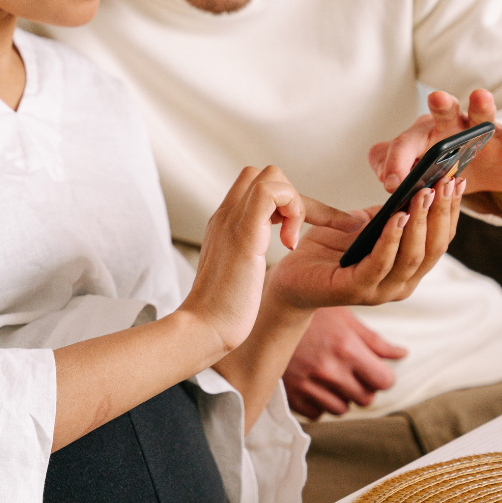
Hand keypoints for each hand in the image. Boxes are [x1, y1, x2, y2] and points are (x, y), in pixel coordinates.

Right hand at [185, 165, 359, 355]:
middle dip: (293, 199)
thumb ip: (243, 254)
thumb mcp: (235, 270)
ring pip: (272, 177)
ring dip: (295, 204)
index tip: (294, 233)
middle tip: (297, 234)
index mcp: (225, 223)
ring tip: (292, 239)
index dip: (282, 202)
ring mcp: (233, 220)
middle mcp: (227, 215)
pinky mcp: (244, 233)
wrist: (204, 327)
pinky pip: (271, 192)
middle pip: (264, 175)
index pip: (253, 185)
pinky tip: (289, 242)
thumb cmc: (222, 310)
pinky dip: (293, 208)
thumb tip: (254, 256)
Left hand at [264, 175, 464, 315]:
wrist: (292, 275)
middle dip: (441, 212)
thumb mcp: (364, 224)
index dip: (451, 210)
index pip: (440, 239)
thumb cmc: (328, 248)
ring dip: (420, 223)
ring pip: (412, 256)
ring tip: (424, 194)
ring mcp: (381, 290)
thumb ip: (388, 212)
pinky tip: (397, 216)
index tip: (457, 180)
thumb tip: (413, 185)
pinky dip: (392, 239)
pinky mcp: (357, 290)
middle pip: (433, 248)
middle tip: (446, 182)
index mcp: (409, 267)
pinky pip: (381, 263)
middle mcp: (402, 283)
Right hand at [282, 307, 406, 419]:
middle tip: (351, 372)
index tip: (374, 370)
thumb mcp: (343, 317)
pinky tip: (313, 383)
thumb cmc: (309, 313)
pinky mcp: (290, 395)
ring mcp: (308, 384)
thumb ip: (374, 341)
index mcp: (346, 348)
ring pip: (341, 409)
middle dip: (363, 388)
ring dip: (340, 397)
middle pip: (364, 399)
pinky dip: (318, 403)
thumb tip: (402, 354)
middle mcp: (329, 370)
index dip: (382, 377)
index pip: (384, 381)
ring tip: (330, 376)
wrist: (263, 315)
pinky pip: (317, 413)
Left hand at [369, 89, 501, 212]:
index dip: (397, 163)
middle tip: (436, 97)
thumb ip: (396, 170)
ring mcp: (482, 131)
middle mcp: (451, 126)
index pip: (406, 145)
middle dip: (440, 105)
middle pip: (443, 114)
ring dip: (480, 106)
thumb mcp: (419, 174)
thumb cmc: (446, 170)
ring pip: (480, 116)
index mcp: (424, 136)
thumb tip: (386, 178)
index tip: (393, 184)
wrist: (489, 173)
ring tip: (480, 95)